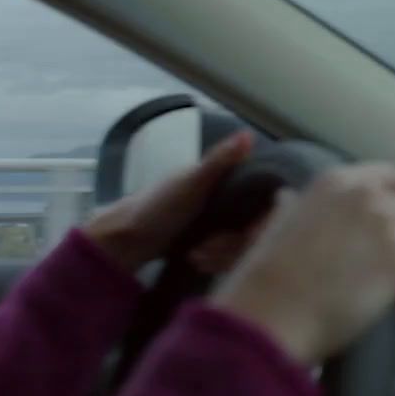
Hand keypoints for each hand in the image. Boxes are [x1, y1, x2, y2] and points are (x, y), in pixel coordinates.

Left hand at [82, 130, 253, 272]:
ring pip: (245, 245)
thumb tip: (248, 134)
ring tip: (198, 255)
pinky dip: (216, 261)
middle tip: (209, 249)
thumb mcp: (190, 184)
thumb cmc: (157, 207)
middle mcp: (232, 197)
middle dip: (235, 244)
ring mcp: (223, 221)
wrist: (126, 240)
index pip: (267, 202)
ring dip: (223, 255)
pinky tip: (197, 260)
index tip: (246, 234)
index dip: (262, 221)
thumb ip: (220, 161)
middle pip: (257, 227)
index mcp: (230, 178)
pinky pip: (231, 256)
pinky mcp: (214, 242)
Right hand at [209, 163, 394, 364]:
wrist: (274, 311)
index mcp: (336, 182)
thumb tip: (287, 197)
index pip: (388, 178)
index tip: (381, 231)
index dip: (389, 206)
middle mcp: (365, 195)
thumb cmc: (267, 276)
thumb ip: (292, 207)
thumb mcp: (276, 225)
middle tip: (382, 268)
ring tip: (389, 291)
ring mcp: (385, 224)